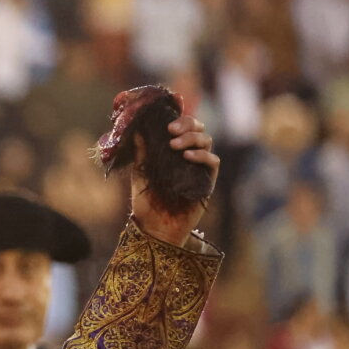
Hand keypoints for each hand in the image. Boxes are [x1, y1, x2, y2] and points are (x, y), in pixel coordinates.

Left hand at [130, 114, 219, 245]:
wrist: (155, 228)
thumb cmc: (146, 202)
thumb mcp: (140, 173)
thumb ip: (142, 153)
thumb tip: (136, 130)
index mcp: (173, 152)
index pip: (182, 128)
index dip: (180, 120)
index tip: (166, 122)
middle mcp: (188, 156)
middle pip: (199, 130)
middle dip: (188, 125)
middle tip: (171, 130)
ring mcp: (199, 167)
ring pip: (206, 142)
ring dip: (192, 139)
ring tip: (175, 145)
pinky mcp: (208, 180)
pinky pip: (213, 162)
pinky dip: (202, 156)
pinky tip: (188, 157)